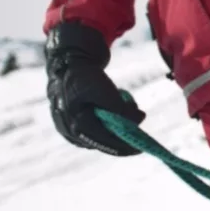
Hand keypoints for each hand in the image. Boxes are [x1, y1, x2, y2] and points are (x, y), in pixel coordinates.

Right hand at [45, 21, 144, 155]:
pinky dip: (106, 123)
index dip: (126, 146)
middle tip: (138, 117)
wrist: (67, 64)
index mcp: (77, 123)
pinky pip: (94, 131)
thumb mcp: (106, 90)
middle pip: (104, 141)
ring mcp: (68, 130)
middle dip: (123, 132)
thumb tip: (139, 121)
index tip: (143, 146)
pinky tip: (112, 108)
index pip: (106, 142)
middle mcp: (70, 131)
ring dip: (116, 125)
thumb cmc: (86, 76)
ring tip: (125, 104)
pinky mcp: (71, 126)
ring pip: (99, 136)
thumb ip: (122, 109)